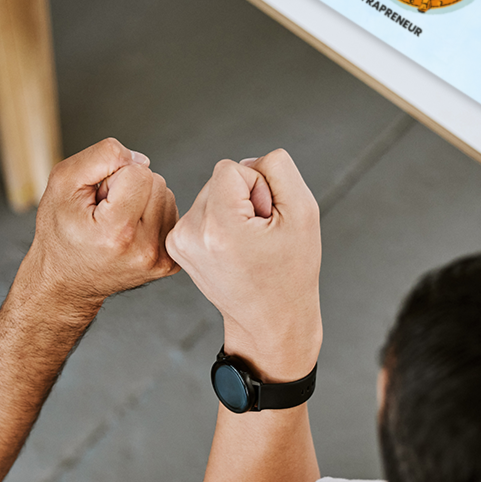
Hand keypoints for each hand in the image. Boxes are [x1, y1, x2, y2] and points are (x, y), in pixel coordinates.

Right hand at [27, 138, 178, 322]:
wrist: (66, 281)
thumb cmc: (60, 232)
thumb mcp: (62, 183)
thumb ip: (101, 156)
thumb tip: (141, 159)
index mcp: (117, 232)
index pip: (140, 172)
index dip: (114, 177)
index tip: (98, 200)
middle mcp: (144, 250)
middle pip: (157, 182)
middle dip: (130, 187)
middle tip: (105, 211)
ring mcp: (160, 260)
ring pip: (167, 196)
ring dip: (142, 201)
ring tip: (116, 221)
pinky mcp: (169, 263)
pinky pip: (171, 216)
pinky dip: (152, 216)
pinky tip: (130, 231)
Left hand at [166, 149, 321, 380]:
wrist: (270, 320)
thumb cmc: (291, 272)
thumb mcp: (303, 211)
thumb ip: (277, 168)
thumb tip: (247, 161)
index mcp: (218, 226)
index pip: (233, 167)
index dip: (260, 189)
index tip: (266, 223)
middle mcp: (190, 233)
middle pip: (220, 179)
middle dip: (245, 199)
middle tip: (260, 237)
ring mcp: (179, 241)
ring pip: (212, 193)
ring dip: (233, 210)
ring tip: (248, 245)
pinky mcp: (177, 245)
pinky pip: (203, 210)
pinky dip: (221, 222)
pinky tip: (233, 248)